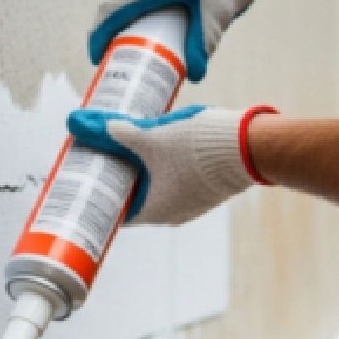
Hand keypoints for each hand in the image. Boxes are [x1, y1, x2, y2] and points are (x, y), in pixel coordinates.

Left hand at [66, 105, 275, 225]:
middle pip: (136, 197)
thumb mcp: (152, 137)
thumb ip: (122, 133)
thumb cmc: (197, 148)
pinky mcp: (207, 189)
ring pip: (158, 187)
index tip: (89, 178)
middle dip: (121, 177)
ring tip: (127, 147)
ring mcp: (192, 203)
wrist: (249, 146)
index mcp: (156, 210)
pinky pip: (177, 181)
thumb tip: (91, 124)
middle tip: (104, 156)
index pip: (118, 211)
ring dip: (144, 170)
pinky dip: (164, 167)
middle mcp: (173, 213)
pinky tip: (158, 146)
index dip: (102, 195)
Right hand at [88, 0, 289, 81]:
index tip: (98, 56)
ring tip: (143, 31)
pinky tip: (157, 6)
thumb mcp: (219, 12)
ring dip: (130, 7)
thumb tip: (192, 74)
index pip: (112, 9)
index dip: (99, 36)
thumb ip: (203, 44)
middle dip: (116, 26)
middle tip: (122, 50)